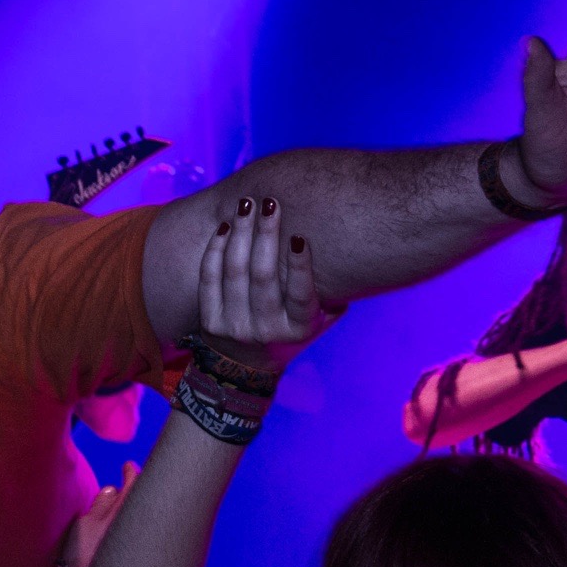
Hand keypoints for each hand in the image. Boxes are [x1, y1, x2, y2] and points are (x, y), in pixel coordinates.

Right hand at [57, 462, 140, 566]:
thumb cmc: (85, 555)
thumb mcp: (86, 524)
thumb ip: (100, 505)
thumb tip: (113, 488)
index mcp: (125, 513)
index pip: (135, 486)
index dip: (132, 473)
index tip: (128, 465)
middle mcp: (137, 527)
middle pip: (142, 503)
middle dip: (135, 491)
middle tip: (128, 481)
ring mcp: (137, 543)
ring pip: (139, 519)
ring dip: (132, 509)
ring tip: (121, 505)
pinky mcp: (135, 558)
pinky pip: (136, 533)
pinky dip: (131, 525)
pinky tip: (121, 529)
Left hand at [195, 198, 341, 370]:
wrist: (247, 363)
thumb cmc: (289, 327)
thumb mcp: (315, 319)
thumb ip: (331, 295)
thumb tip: (356, 255)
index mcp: (298, 327)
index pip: (301, 294)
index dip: (299, 266)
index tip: (299, 235)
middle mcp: (266, 330)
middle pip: (263, 275)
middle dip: (266, 234)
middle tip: (270, 203)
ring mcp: (235, 327)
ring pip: (234, 271)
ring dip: (241, 233)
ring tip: (246, 205)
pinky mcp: (210, 322)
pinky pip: (209, 278)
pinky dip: (215, 249)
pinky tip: (224, 226)